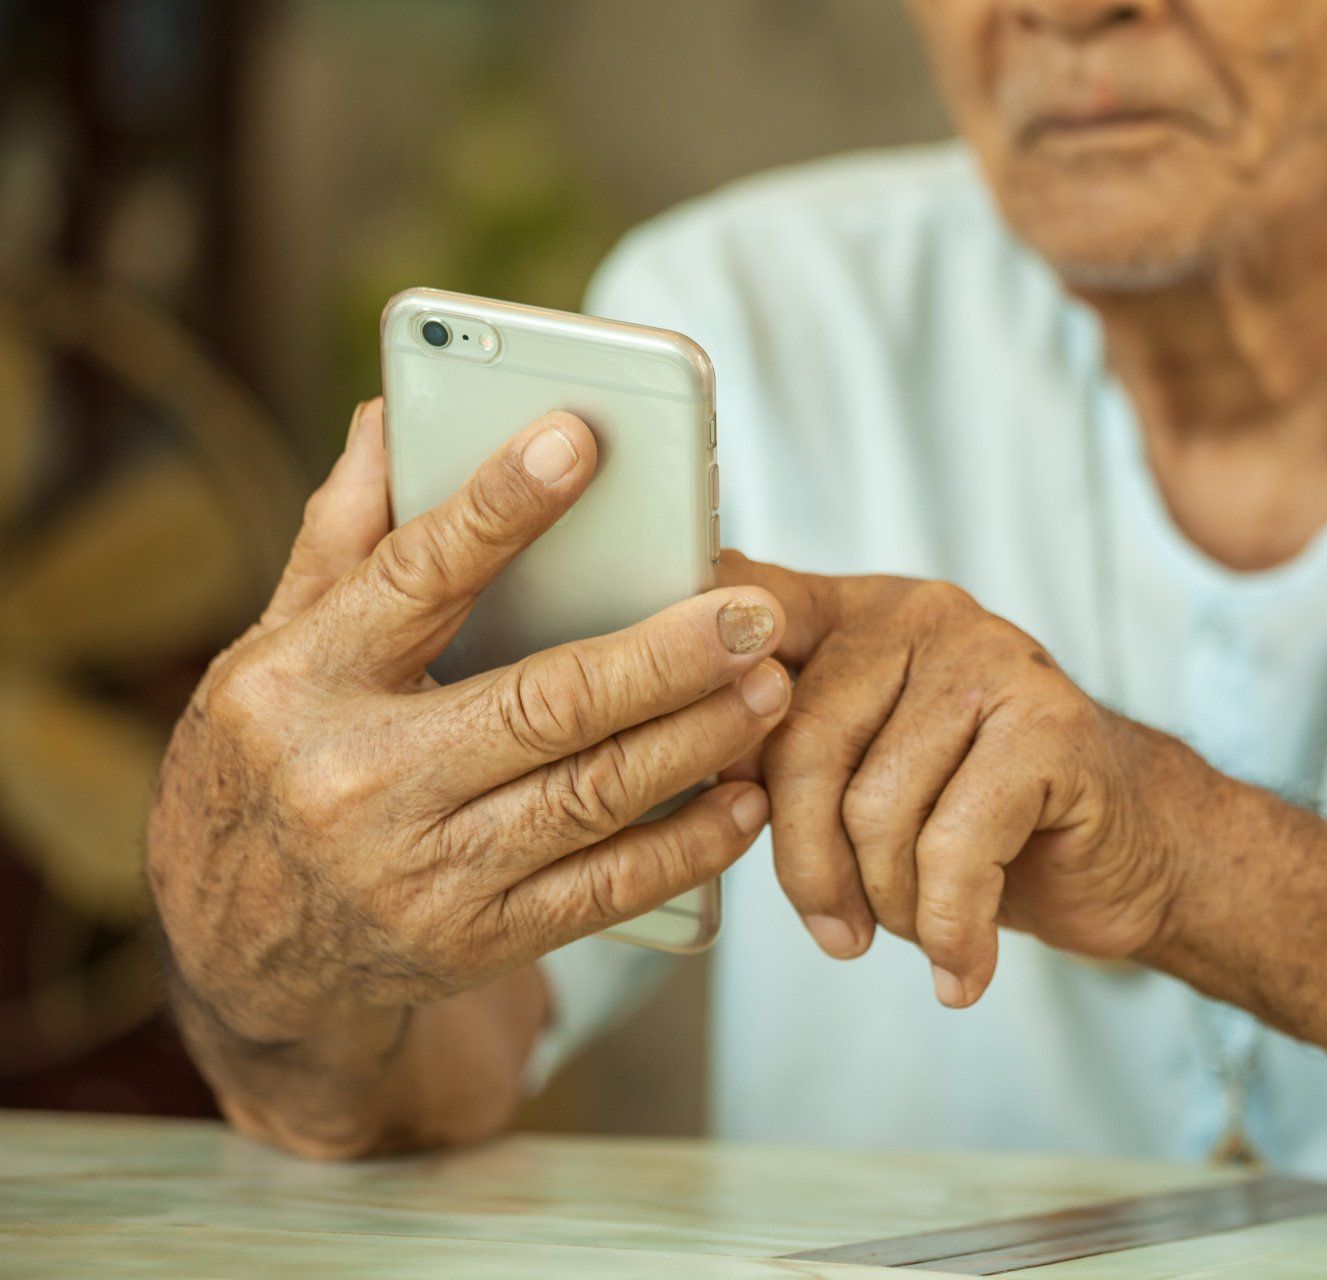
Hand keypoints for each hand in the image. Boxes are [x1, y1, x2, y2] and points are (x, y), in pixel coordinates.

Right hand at [148, 401, 792, 1045]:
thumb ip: (342, 539)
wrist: (247, 960)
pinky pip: (605, 891)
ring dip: (699, 739)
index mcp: (305, 682)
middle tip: (754, 612)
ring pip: (591, 795)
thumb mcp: (275, 651)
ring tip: (772, 686)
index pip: (415, 576)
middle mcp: (358, 781)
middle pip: (543, 703)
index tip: (581, 441)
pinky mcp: (476, 941)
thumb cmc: (273, 770)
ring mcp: (422, 872)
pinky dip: (688, 845)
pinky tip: (746, 799)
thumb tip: (387, 418)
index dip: (502, 507)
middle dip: (665, 655)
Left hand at [721, 554, 1212, 1007]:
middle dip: (806, 864)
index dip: (702, 684)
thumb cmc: (979, 819)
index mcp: (856, 612)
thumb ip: (784, 747)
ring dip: (888, 904)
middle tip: (837, 929)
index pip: (747, 610)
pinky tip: (960, 966)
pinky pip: (955, 849)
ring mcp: (991, 660)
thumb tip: (689, 771)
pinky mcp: (1050, 726)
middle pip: (800, 742)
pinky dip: (949, 929)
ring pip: (875, 807)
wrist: (1130, 849)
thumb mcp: (867, 771)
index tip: (700, 769)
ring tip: (918, 926)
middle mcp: (919, 614)